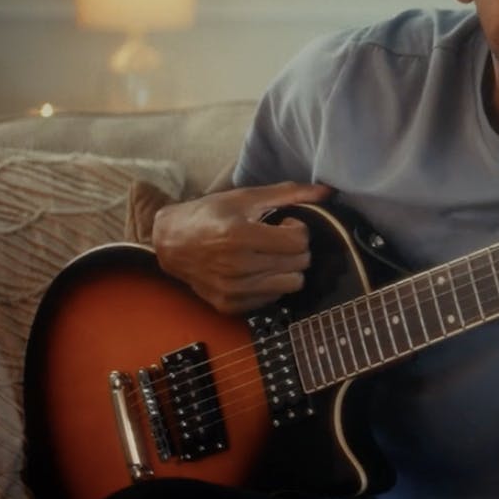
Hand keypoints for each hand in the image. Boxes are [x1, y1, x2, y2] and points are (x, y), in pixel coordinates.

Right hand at [151, 181, 333, 314]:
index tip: (284, 224)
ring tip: (270, 256)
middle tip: (277, 239)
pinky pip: (273, 298)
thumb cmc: (210, 215)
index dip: (297, 230)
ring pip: (292, 284)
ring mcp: (233, 290)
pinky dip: (271, 284)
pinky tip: (256, 270)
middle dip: (296, 249)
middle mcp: (236, 267)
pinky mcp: (230, 306)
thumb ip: (290, 194)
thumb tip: (328, 191)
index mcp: (240, 236)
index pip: (299, 241)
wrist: (171, 242)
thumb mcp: (247, 197)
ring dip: (288, 268)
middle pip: (300, 263)